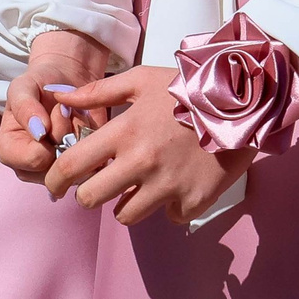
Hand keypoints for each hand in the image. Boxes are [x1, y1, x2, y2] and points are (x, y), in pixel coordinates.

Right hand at [0, 29, 114, 181]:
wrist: (67, 78)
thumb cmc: (39, 83)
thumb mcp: (23, 86)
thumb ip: (24, 107)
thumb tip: (38, 132)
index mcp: (10, 153)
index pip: (34, 161)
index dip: (46, 137)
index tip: (47, 115)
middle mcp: (32, 168)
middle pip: (57, 165)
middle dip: (64, 133)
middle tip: (64, 111)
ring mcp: (58, 171)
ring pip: (78, 165)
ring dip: (80, 134)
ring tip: (73, 116)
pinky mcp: (83, 167)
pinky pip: (96, 160)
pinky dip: (94, 138)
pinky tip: (85, 125)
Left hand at [48, 64, 249, 225]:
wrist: (243, 103)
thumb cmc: (186, 89)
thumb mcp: (140, 81)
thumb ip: (96, 92)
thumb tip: (59, 97)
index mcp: (123, 132)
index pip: (71, 167)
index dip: (55, 180)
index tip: (55, 185)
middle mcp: (140, 162)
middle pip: (91, 199)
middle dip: (89, 195)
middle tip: (99, 186)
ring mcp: (168, 185)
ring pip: (126, 216)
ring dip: (127, 204)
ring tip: (139, 186)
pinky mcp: (194, 200)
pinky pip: (171, 217)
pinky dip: (171, 207)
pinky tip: (177, 186)